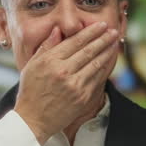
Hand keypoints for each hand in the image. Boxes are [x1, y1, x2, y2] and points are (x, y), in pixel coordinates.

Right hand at [15, 22, 118, 143]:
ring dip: (107, 51)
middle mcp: (63, 72)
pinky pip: (98, 79)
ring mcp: (75, 86)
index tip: (100, 25)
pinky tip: (109, 60)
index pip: (75, 42)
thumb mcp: (32, 65)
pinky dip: (105, 67)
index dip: (90, 32)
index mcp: (50, 61)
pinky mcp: (83, 98)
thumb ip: (46, 46)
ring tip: (114, 42)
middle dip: (103, 39)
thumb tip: (57, 29)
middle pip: (88, 51)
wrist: (33, 120)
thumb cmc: (31, 91)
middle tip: (112, 30)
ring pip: (96, 64)